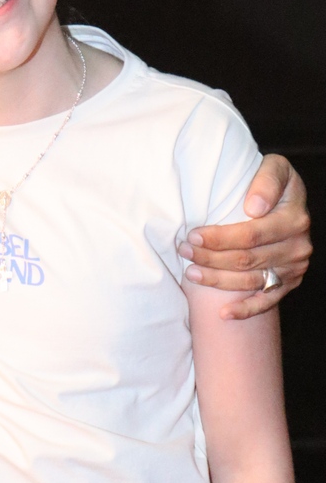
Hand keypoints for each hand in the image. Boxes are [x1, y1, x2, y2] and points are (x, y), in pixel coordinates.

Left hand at [181, 155, 310, 317]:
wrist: (287, 199)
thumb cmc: (273, 182)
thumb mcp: (276, 167)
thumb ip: (267, 180)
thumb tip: (254, 207)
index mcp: (294, 218)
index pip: (251, 234)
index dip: (220, 238)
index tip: (193, 235)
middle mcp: (297, 246)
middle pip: (247, 259)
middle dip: (211, 257)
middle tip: (184, 251)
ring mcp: (293, 268)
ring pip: (250, 281)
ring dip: (217, 280)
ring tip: (191, 273)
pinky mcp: (288, 284)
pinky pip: (267, 302)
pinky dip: (245, 310)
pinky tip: (223, 315)